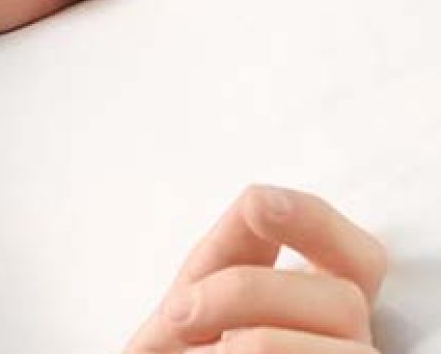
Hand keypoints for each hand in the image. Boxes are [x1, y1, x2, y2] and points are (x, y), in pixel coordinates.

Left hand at [123, 185, 386, 352]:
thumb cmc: (187, 348)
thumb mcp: (199, 294)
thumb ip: (232, 249)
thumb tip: (261, 199)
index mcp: (318, 307)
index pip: (358, 256)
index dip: (316, 222)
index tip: (258, 202)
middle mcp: (345, 346)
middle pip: (345, 300)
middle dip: (248, 293)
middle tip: (180, 313)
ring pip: (347, 351)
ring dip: (257, 344)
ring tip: (200, 353)